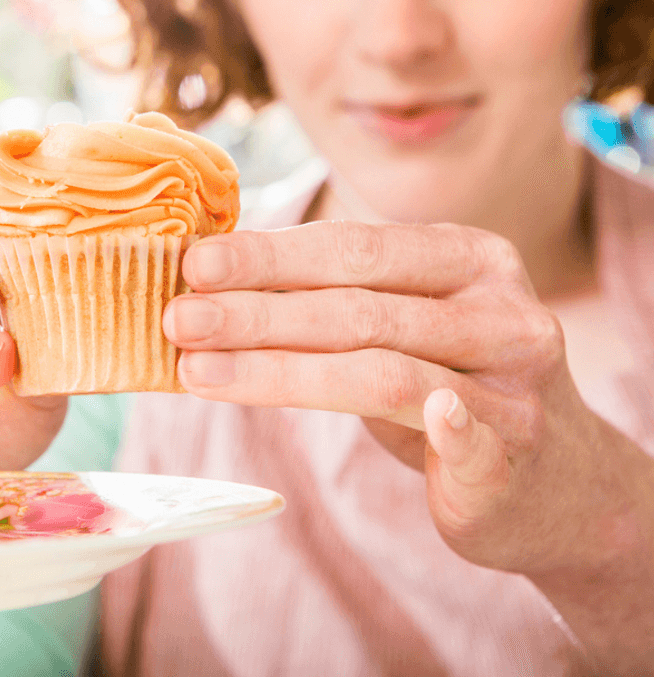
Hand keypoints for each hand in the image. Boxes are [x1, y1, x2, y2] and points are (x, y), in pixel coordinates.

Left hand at [162, 221, 651, 576]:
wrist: (552, 482)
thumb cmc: (447, 389)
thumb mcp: (398, 331)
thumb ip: (333, 302)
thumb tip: (209, 283)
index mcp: (465, 260)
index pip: (354, 247)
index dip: (271, 255)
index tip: (194, 263)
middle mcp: (497, 308)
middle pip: (358, 305)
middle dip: (256, 311)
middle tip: (178, 317)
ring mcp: (513, 379)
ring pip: (382, 368)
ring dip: (280, 370)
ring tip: (196, 371)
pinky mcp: (517, 448)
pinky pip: (469, 431)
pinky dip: (444, 425)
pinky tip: (424, 418)